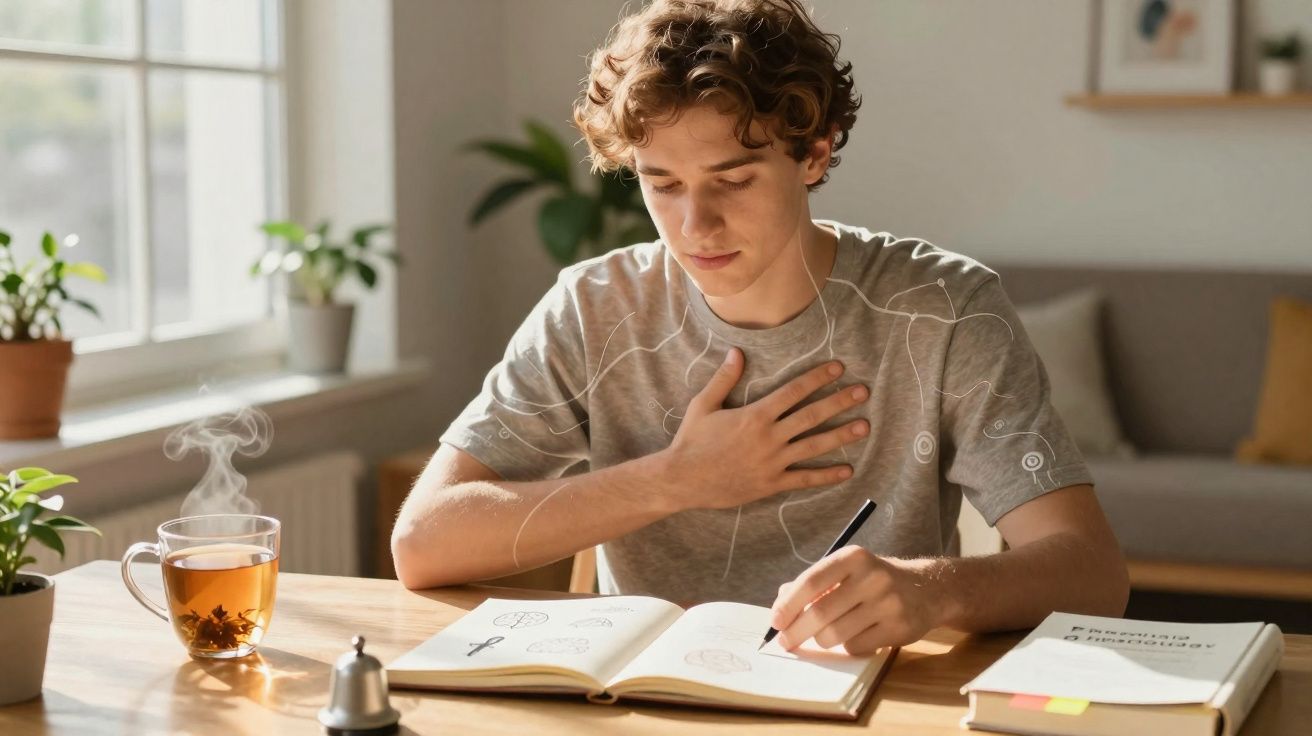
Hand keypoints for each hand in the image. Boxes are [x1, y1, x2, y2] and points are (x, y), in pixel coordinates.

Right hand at [660, 348, 869, 510]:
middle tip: (863, 392)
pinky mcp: (771, 484)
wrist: (682, 480)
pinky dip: (826, 475)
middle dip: (839, 402)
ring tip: (864, 427)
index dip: (818, 378)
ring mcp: (772, 462)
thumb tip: (737, 352)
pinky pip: (804, 479)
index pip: (794, 391)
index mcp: (755, 415)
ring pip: (814, 446)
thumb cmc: (692, 440)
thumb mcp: (704, 405)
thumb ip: (724, 378)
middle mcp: (769, 437)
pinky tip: (846, 470)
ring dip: (841, 435)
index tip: (839, 368)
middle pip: (812, 415)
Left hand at [769, 547, 942, 654]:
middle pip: (821, 612)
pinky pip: (856, 646)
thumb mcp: (845, 570)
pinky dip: (847, 646)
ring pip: (836, 634)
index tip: (775, 622)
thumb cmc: (872, 580)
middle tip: (786, 642)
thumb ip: (812, 583)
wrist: (926, 589)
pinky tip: (854, 635)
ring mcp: (888, 603)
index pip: (811, 581)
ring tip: (824, 636)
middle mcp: (872, 577)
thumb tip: (781, 604)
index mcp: (853, 557)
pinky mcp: (900, 628)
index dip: (789, 604)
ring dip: (822, 640)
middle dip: (797, 631)